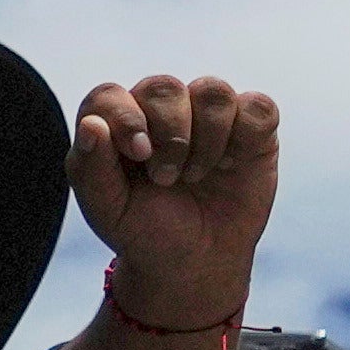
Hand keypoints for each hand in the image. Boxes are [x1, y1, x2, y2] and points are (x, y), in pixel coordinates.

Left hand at [69, 76, 280, 319]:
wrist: (193, 261)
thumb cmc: (145, 231)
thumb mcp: (109, 210)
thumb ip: (92, 167)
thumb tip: (92, 124)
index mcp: (118, 124)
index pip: (110, 96)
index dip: (125, 118)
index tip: (139, 154)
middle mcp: (161, 109)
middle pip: (163, 87)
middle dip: (169, 136)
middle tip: (166, 179)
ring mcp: (207, 114)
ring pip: (213, 92)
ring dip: (207, 140)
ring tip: (194, 176)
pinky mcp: (251, 126)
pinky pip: (257, 107)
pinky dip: (245, 136)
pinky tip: (229, 165)